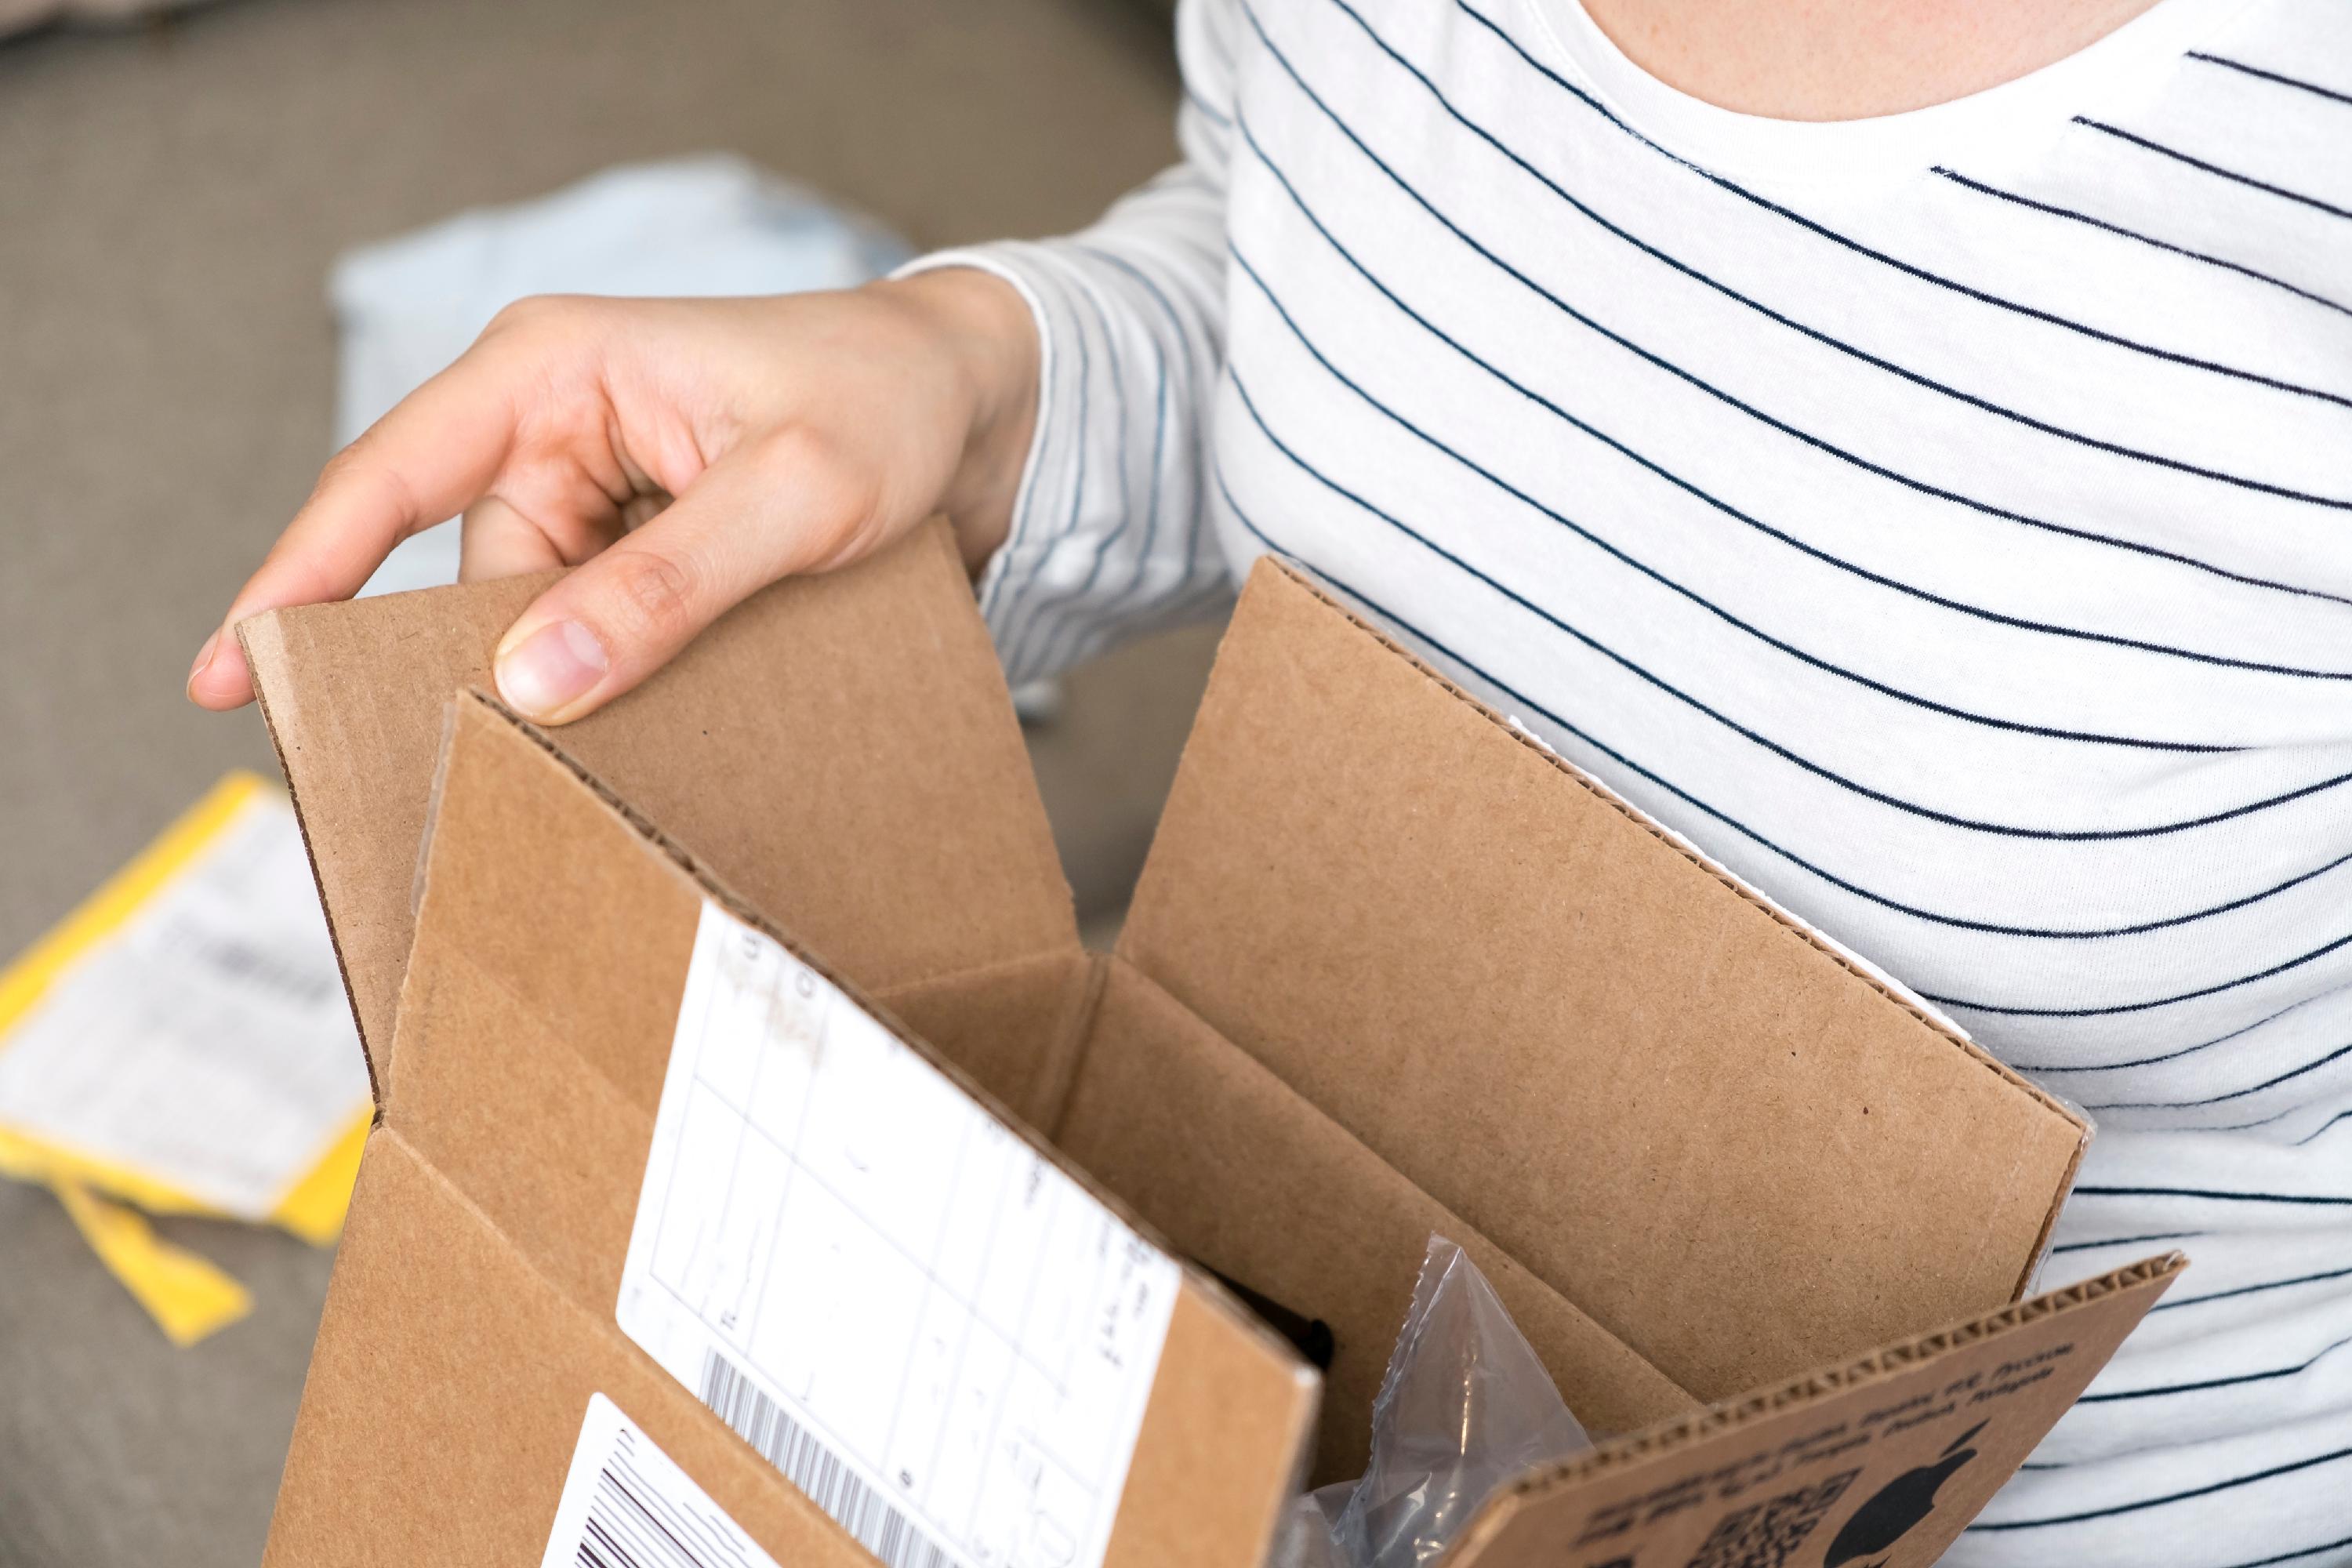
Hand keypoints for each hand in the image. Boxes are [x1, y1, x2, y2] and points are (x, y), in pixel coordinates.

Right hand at [185, 268, 1037, 721]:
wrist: (987, 409)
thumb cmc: (892, 405)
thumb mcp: (793, 495)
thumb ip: (669, 584)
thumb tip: (532, 680)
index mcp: (555, 373)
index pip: (389, 479)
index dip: (300, 577)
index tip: (229, 675)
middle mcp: (559, 432)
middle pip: (466, 582)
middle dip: (477, 678)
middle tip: (491, 785)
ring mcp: (605, 499)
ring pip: (542, 631)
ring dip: (584, 695)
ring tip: (642, 751)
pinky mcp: (652, 555)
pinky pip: (607, 640)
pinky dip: (629, 690)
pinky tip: (673, 732)